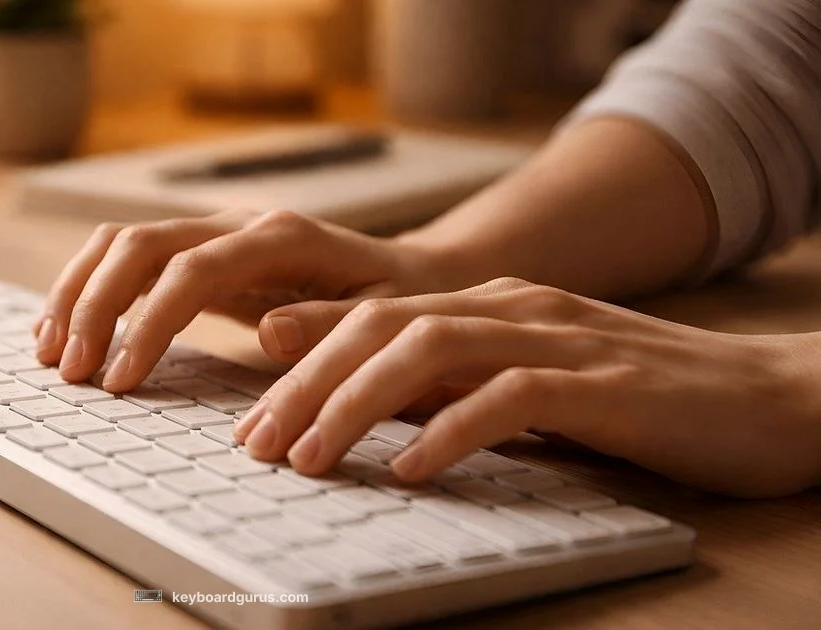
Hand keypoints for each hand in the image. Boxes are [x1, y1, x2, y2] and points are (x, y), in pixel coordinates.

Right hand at [34, 210, 433, 389]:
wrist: (407, 276)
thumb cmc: (396, 305)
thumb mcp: (380, 321)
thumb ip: (328, 326)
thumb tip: (266, 331)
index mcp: (281, 237)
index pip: (191, 270)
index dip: (146, 323)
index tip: (121, 381)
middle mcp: (238, 223)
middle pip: (139, 244)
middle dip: (94, 306)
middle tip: (71, 372)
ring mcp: (214, 232)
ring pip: (121, 242)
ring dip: (78, 292)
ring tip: (49, 353)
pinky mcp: (200, 252)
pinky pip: (129, 259)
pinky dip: (91, 290)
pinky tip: (69, 332)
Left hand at [234, 277, 820, 497]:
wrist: (772, 396)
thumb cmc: (644, 400)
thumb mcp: (533, 388)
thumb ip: (463, 390)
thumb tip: (379, 422)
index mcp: (493, 305)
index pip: (376, 314)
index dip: (305, 355)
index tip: (252, 408)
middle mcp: (516, 307)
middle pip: (383, 326)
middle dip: (308, 382)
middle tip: (256, 440)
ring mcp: (561, 338)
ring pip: (431, 350)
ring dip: (357, 403)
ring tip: (308, 456)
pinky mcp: (605, 382)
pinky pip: (512, 397)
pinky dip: (453, 429)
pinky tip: (413, 468)